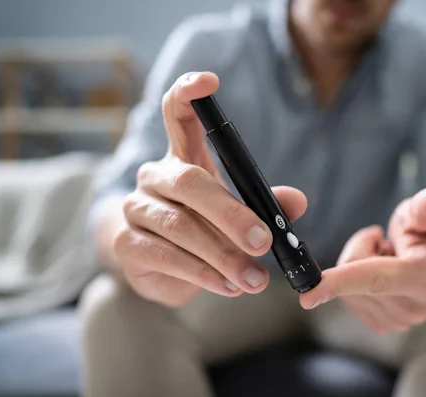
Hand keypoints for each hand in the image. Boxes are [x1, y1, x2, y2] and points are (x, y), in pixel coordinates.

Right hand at [113, 72, 306, 306]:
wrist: (156, 267)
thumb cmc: (202, 229)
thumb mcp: (236, 213)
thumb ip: (266, 205)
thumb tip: (296, 202)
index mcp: (183, 158)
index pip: (177, 113)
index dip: (190, 94)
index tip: (210, 82)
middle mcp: (155, 176)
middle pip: (189, 181)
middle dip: (231, 213)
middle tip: (264, 242)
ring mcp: (136, 209)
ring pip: (181, 226)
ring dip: (224, 256)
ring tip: (255, 280)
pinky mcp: (128, 245)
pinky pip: (168, 257)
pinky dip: (204, 274)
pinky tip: (227, 286)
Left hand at [300, 188, 425, 333]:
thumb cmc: (423, 227)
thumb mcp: (425, 209)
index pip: (378, 278)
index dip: (342, 282)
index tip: (307, 295)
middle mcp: (416, 307)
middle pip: (355, 277)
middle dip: (358, 251)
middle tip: (382, 241)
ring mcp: (399, 321)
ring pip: (348, 290)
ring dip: (356, 268)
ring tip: (384, 259)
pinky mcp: (383, 326)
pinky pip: (348, 300)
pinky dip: (354, 285)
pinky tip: (377, 277)